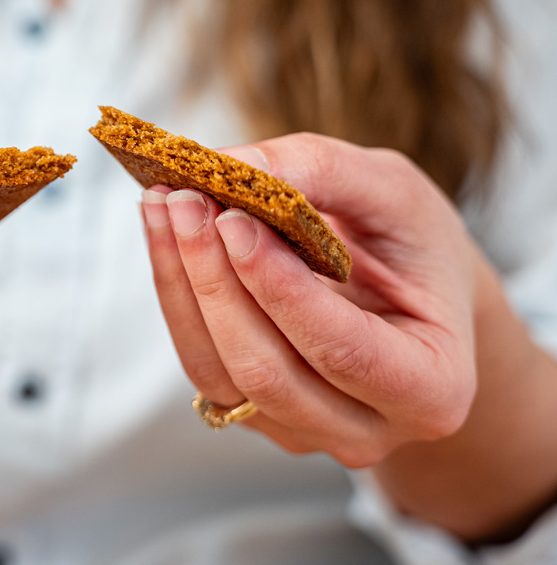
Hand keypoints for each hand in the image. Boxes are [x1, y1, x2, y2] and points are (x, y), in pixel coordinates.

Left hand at [142, 133, 478, 466]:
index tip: (233, 220)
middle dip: (215, 279)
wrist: (411, 294)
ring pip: (219, 371)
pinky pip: (200, 361)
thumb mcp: (395, 193)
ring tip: (162, 206)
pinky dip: (175, 293)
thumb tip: (235, 165)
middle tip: (183, 199)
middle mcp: (367, 430)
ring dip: (180, 284)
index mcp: (433, 386)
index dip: (279, 288)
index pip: (344, 351)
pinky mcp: (252, 413)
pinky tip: (164, 233)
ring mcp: (303, 429)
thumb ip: (324, 173)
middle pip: (268, 371)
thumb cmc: (414, 246)